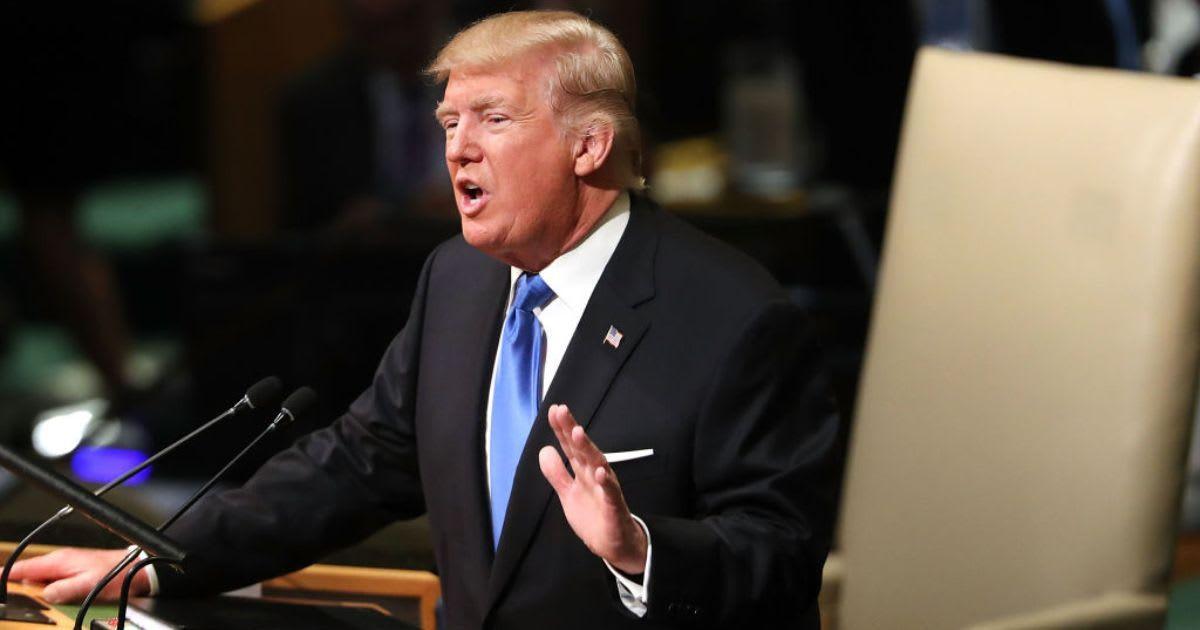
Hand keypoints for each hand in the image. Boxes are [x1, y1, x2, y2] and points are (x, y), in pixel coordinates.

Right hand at [8, 548, 148, 603]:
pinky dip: (45, 588)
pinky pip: (51, 581)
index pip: (24, 567)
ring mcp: (66, 566)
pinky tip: (47, 597)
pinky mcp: (72, 572)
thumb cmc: (115, 573)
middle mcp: (60, 562)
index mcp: (59, 561)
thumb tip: (45, 594)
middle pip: (28, 574)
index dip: (5, 574)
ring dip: (32, 588)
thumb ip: (64, 589)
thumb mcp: (88, 585)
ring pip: (40, 579)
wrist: (134, 569)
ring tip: (23, 598)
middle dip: (16, 584)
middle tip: (8, 595)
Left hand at [538, 404, 647, 574]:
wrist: (613, 544)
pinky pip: (610, 493)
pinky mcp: (614, 507)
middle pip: (583, 449)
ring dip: (588, 449)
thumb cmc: (593, 515)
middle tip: (563, 412)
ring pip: (598, 465)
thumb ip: (556, 473)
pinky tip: (599, 472)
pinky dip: (605, 482)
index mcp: (583, 471)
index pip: (570, 446)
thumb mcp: (568, 493)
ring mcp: (606, 489)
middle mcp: (595, 474)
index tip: (554, 411)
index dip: (562, 429)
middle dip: (573, 430)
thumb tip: (544, 449)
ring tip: (578, 433)